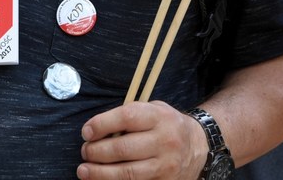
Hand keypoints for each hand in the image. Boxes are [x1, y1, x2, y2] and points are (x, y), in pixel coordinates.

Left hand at [77, 101, 207, 179]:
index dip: (102, 124)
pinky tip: (102, 179)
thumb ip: (129, 115)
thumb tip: (96, 129)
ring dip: (100, 173)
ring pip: (127, 173)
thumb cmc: (167, 126)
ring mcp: (166, 165)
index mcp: (160, 117)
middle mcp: (165, 141)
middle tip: (85, 151)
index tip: (86, 131)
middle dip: (96, 151)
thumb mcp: (154, 110)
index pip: (127, 117)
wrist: (198, 147)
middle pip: (123, 148)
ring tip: (84, 170)